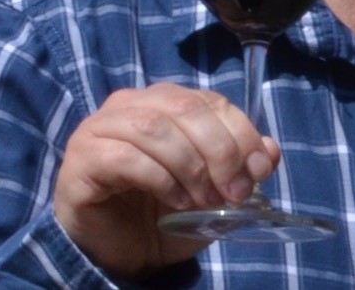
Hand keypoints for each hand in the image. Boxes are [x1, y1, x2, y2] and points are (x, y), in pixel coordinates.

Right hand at [53, 83, 279, 279]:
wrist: (117, 253)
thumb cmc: (163, 215)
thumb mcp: (213, 192)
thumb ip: (240, 167)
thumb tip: (271, 151)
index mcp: (164, 101)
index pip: (210, 101)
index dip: (241, 132)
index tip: (260, 171)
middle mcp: (130, 103)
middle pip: (184, 108)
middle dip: (220, 151)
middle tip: (234, 192)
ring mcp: (101, 127)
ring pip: (155, 128)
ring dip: (191, 167)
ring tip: (205, 201)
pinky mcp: (82, 157)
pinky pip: (126, 157)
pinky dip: (161, 180)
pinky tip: (176, 203)